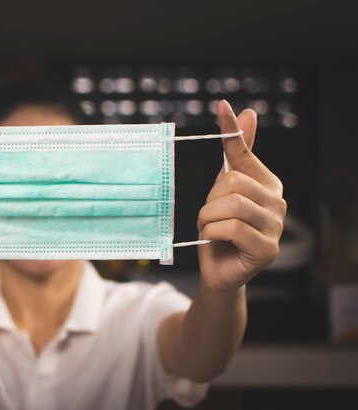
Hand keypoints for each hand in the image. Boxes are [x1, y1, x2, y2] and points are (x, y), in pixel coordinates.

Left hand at [197, 100, 286, 291]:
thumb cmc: (219, 227)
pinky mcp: (268, 249)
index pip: (244, 153)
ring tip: (210, 228)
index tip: (222, 105)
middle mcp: (278, 202)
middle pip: (233, 183)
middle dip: (210, 201)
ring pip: (232, 206)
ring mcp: (276, 227)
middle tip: (209, 216)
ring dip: (208, 218)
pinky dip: (214, 232)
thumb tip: (249, 114)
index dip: (231, 131)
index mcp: (268, 184)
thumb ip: (235, 157)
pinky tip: (215, 239)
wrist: (218, 269)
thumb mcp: (221, 190)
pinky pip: (232, 228)